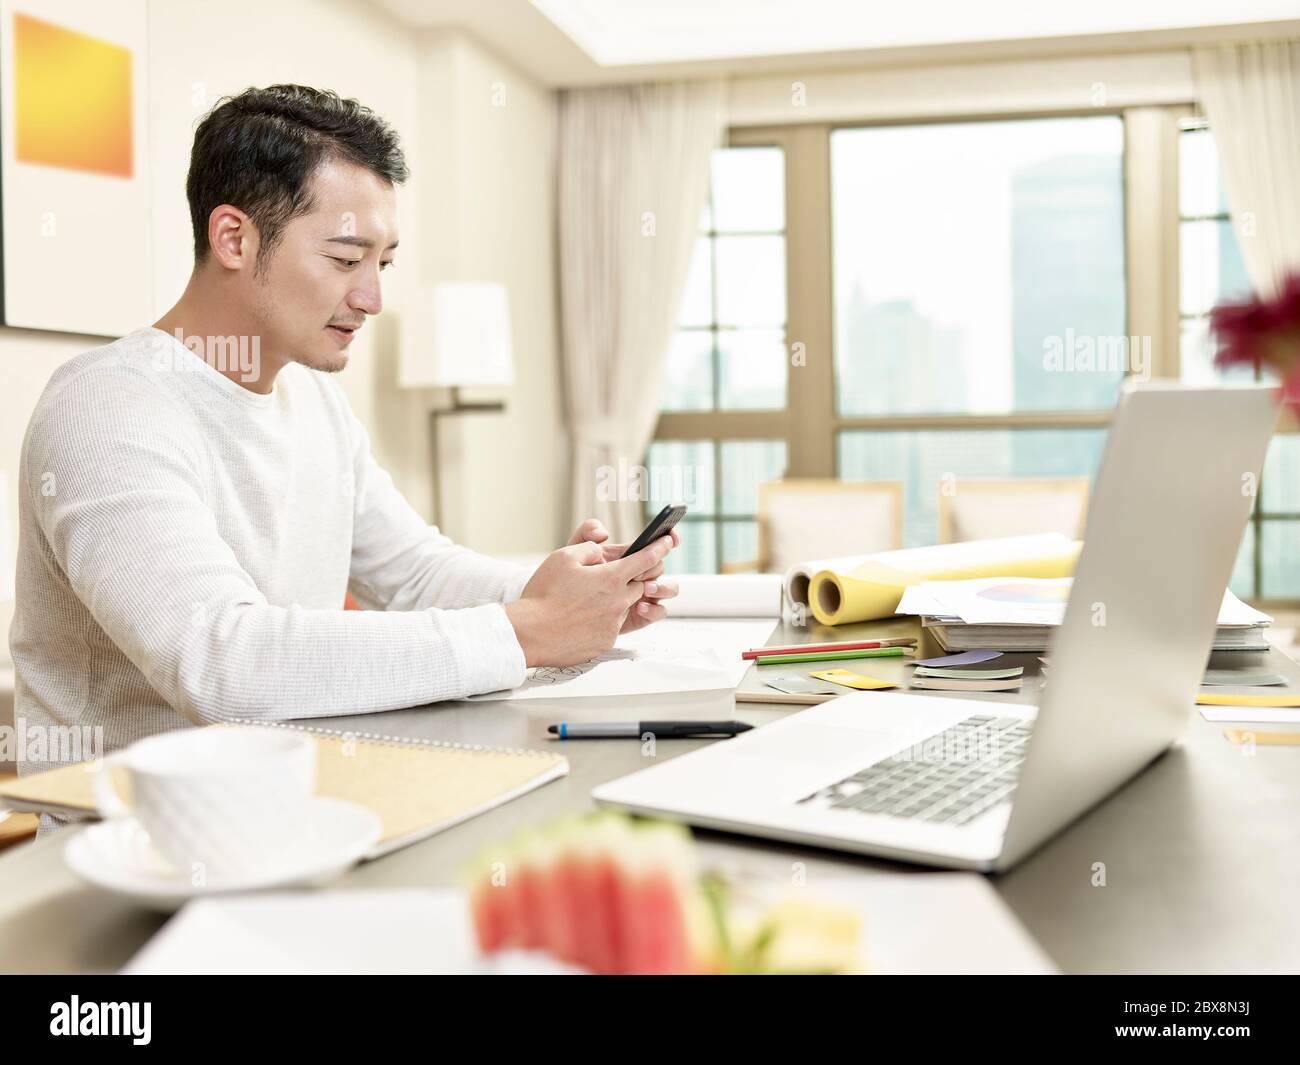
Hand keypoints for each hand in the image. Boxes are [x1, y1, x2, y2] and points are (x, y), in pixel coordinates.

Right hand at [504, 533, 676, 666]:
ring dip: (611, 602)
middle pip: (637, 586)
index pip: (646, 559)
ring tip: (583, 603)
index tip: (668, 541)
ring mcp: (613, 624)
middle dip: (626, 580)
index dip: (660, 548)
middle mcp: (619, 602)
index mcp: (611, 578)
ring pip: (623, 607)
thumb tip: (601, 552)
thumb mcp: (563, 557)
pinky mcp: (605, 642)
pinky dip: (600, 621)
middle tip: (602, 580)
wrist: (530, 633)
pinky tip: (579, 620)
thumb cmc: (543, 594)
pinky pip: (610, 627)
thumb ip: (589, 548)